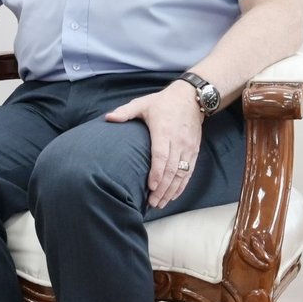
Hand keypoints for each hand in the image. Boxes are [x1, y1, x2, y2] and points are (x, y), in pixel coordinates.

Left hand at [106, 81, 203, 208]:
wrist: (191, 98)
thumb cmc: (162, 102)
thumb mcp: (142, 104)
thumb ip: (125, 112)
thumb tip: (107, 118)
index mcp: (163, 132)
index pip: (161, 156)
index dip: (157, 172)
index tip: (151, 187)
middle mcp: (178, 142)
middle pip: (172, 169)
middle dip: (163, 188)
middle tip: (152, 203)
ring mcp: (188, 148)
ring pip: (182, 173)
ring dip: (172, 190)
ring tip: (160, 203)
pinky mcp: (194, 151)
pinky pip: (189, 171)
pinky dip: (182, 185)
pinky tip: (173, 195)